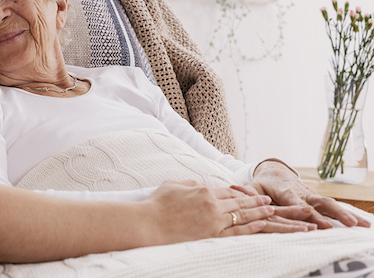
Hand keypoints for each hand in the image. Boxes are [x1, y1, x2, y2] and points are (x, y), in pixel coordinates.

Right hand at [145, 181, 273, 244]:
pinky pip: (237, 231)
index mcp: (203, 190)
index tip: (252, 194)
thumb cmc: (157, 204)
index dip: (242, 193)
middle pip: (240, 202)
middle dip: (257, 201)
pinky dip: (251, 228)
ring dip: (259, 213)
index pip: (228, 191)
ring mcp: (214, 221)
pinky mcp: (212, 236)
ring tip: (271, 210)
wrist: (149, 224)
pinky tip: (261, 224)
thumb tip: (200, 185)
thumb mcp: (173, 185)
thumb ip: (190, 183)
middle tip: (269, 200)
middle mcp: (212, 205)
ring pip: (243, 216)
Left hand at [238, 160, 369, 228]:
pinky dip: (349, 214)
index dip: (302, 209)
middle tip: (347, 223)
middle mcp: (302, 193)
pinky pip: (334, 208)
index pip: (294, 202)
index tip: (311, 216)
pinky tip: (365, 224)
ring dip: (346, 214)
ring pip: (330, 204)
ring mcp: (312, 197)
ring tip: (362, 224)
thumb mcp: (253, 186)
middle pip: (319, 203)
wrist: (275, 172)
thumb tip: (234, 190)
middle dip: (332, 213)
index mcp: (285, 190)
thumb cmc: (262, 184)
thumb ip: (247, 192)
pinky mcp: (318, 201)